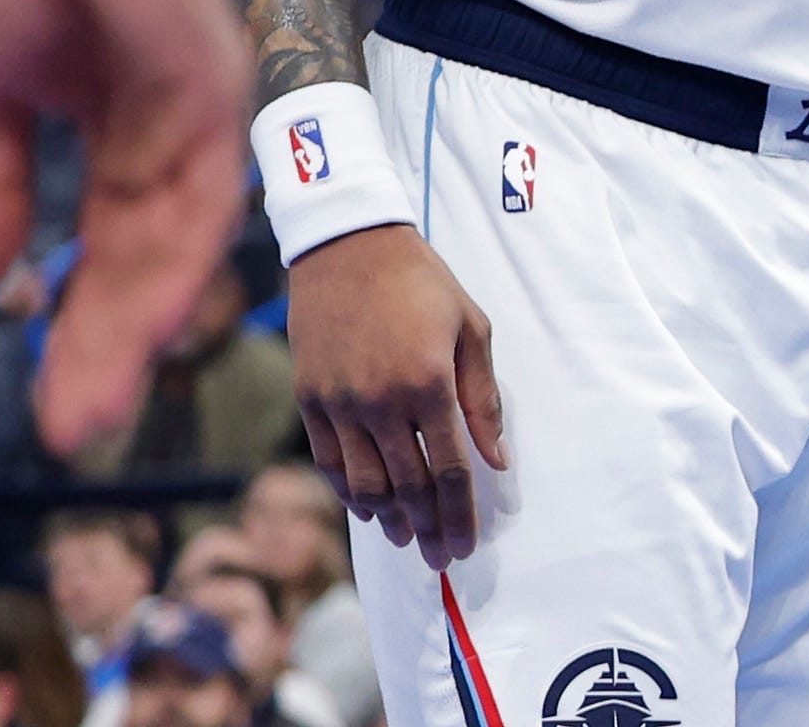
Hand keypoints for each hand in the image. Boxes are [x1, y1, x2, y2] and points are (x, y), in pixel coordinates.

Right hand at [0, 0, 252, 450]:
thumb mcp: (3, 94)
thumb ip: (8, 185)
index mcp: (126, 139)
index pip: (108, 257)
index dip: (81, 331)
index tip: (54, 409)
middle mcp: (175, 139)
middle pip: (145, 269)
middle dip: (107, 353)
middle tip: (74, 436)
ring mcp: (201, 114)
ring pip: (177, 248)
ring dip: (137, 328)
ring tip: (93, 404)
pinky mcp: (216, 84)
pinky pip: (201, 187)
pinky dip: (175, 257)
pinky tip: (143, 318)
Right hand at [286, 224, 509, 569]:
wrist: (350, 249)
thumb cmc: (423, 285)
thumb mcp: (471, 329)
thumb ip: (484, 399)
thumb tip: (497, 459)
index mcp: (430, 383)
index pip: (450, 469)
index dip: (460, 514)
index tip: (467, 545)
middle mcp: (382, 401)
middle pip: (409, 486)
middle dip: (429, 527)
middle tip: (441, 558)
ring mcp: (341, 404)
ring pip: (365, 483)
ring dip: (389, 518)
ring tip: (408, 538)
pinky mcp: (310, 400)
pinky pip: (331, 462)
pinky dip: (349, 491)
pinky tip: (369, 508)